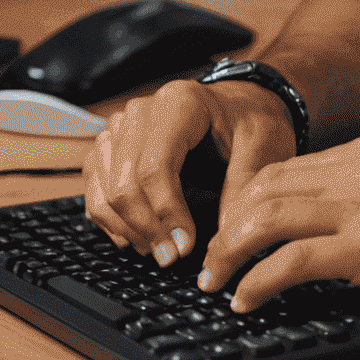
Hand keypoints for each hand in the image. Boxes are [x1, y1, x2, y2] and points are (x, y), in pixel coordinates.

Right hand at [83, 78, 295, 267]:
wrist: (239, 104)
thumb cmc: (251, 120)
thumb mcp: (263, 143)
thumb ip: (244, 185)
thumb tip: (223, 237)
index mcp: (179, 102)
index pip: (156, 165)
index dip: (166, 212)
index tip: (184, 245)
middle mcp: (141, 112)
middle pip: (125, 182)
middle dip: (146, 228)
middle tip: (171, 256)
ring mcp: (120, 129)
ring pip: (104, 191)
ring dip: (128, 230)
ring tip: (159, 250)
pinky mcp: (110, 149)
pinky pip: (96, 192)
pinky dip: (113, 222)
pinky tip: (140, 238)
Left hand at [195, 135, 359, 321]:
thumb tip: (342, 221)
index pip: (288, 168)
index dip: (249, 203)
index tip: (232, 234)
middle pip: (266, 187)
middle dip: (228, 227)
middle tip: (211, 263)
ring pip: (269, 216)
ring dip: (231, 253)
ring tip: (217, 282)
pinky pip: (293, 260)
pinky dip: (259, 281)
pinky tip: (247, 300)